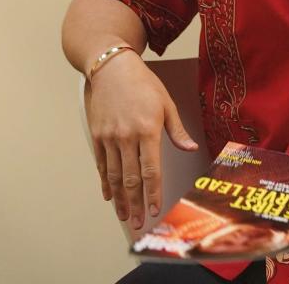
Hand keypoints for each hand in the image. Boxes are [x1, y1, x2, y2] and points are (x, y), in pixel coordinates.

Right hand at [84, 52, 197, 228]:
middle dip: (135, 203)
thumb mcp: (166, 103)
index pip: (151, 170)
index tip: (155, 209)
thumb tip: (191, 149)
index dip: (153, 193)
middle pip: (130, 178)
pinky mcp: (97, 135)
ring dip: (119, 198)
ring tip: (124, 216)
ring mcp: (109, 138)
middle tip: (137, 221)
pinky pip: (101, 164)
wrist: (111, 67)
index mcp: (147, 130)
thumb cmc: (144, 83)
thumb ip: (177, 131)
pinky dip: (104, 182)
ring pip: (113, 176)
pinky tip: (108, 195)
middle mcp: (126, 137)